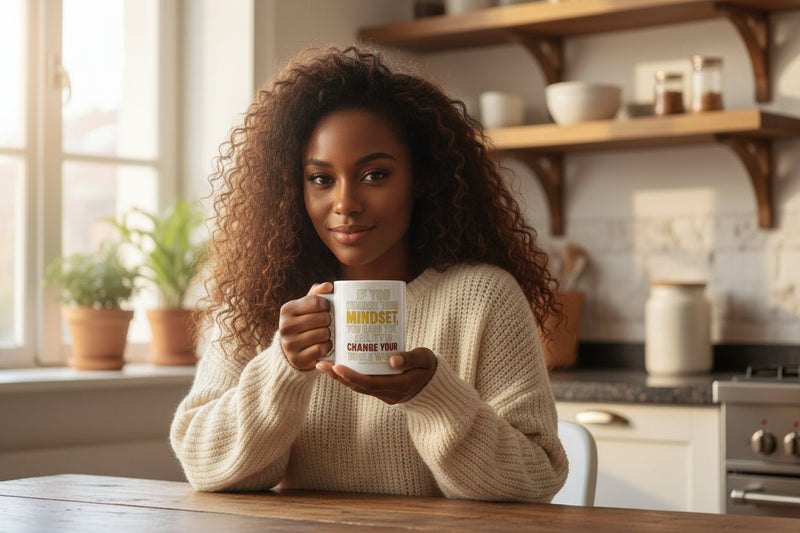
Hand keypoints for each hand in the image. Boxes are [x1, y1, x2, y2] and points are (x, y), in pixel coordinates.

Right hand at [278, 282, 332, 370]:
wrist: (291, 350)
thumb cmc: (303, 323)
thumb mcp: (305, 307)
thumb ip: (316, 294)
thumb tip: (328, 286)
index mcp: (287, 309)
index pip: (317, 302)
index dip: (327, 305)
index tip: (326, 309)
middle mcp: (285, 326)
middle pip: (322, 318)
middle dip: (329, 321)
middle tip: (325, 324)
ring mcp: (289, 344)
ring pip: (323, 334)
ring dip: (329, 334)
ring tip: (324, 334)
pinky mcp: (297, 359)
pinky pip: (322, 348)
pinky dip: (327, 347)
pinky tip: (324, 345)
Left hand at [315, 347, 436, 404]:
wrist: (433, 386)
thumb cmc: (429, 368)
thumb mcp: (425, 360)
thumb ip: (411, 358)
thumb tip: (392, 359)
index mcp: (398, 387)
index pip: (370, 384)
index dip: (352, 376)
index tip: (337, 366)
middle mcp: (387, 393)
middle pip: (358, 387)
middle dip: (338, 377)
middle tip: (321, 364)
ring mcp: (383, 393)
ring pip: (357, 387)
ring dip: (339, 377)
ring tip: (322, 365)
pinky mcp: (380, 389)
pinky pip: (361, 384)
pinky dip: (348, 376)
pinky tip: (336, 366)